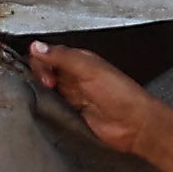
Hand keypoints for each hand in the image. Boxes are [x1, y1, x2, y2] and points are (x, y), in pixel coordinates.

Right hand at [23, 41, 166, 154]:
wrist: (134, 125)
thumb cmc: (122, 95)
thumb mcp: (90, 69)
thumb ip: (63, 57)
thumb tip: (37, 47)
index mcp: (79, 60)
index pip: (48, 54)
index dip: (41, 62)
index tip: (46, 75)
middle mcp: (74, 77)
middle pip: (44, 72)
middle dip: (39, 77)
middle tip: (49, 86)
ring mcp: (72, 96)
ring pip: (45, 90)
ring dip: (41, 93)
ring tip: (48, 98)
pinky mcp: (71, 114)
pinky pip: (52, 108)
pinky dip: (46, 108)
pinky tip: (48, 110)